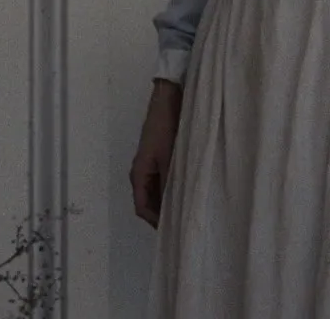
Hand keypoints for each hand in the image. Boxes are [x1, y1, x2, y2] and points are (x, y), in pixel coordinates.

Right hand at [129, 80, 182, 227]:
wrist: (169, 98)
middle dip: (164, 213)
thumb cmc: (166, 127)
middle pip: (150, 201)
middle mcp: (142, 172)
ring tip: (189, 209)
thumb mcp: (170, 157)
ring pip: (159, 190)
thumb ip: (172, 181)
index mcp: (138, 174)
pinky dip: (175, 187)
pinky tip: (190, 189)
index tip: (173, 231)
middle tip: (184, 223)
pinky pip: (166, 178)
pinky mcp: (162, 155)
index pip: (143, 208)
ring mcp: (152, 164)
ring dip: (170, 200)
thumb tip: (177, 206)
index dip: (156, 221)